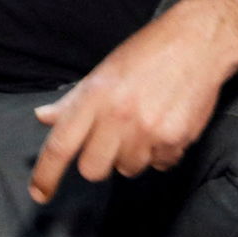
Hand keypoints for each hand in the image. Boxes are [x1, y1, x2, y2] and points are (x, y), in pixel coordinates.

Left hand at [28, 0, 237, 203]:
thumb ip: (73, 101)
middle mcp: (117, 116)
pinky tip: (166, 125)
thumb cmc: (147, 53)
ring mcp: (147, 130)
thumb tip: (43, 117)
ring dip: (133, 155)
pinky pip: (160, 165)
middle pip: (93, 170)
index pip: (60, 145)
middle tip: (113, 139)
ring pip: (128, 169)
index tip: (40, 194)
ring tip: (145, 124)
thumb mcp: (103, 72)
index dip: (46, 175)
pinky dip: (161, 153)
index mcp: (94, 96)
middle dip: (99, 161)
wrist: (197, 42)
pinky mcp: (175, 140)